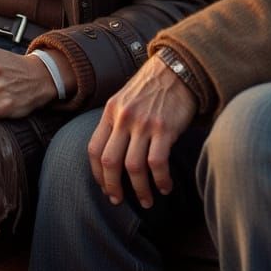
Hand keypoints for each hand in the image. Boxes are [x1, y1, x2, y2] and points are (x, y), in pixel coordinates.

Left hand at [87, 56, 197, 208]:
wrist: (177, 69)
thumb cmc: (152, 87)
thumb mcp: (124, 99)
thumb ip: (116, 122)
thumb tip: (112, 154)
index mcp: (111, 111)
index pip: (94, 149)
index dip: (97, 174)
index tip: (105, 187)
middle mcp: (124, 118)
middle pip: (109, 162)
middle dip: (112, 187)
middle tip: (119, 200)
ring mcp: (144, 123)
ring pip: (133, 167)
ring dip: (139, 190)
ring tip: (147, 201)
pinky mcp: (165, 129)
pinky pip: (157, 163)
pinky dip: (160, 180)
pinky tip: (165, 187)